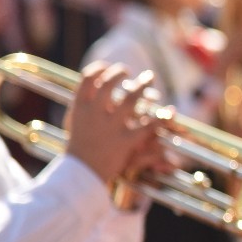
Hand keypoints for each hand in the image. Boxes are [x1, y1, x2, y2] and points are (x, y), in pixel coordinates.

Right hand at [64, 64, 157, 184]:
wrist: (81, 173)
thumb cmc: (78, 148)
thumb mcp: (74, 122)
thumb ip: (84, 104)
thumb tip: (92, 84)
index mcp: (80, 108)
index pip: (87, 78)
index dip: (99, 69)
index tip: (107, 67)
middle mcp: (95, 113)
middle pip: (109, 83)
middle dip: (120, 73)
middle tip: (127, 71)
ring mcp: (111, 126)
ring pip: (131, 98)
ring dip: (143, 85)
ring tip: (149, 78)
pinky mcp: (125, 141)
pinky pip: (148, 125)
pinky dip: (159, 117)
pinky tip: (167, 111)